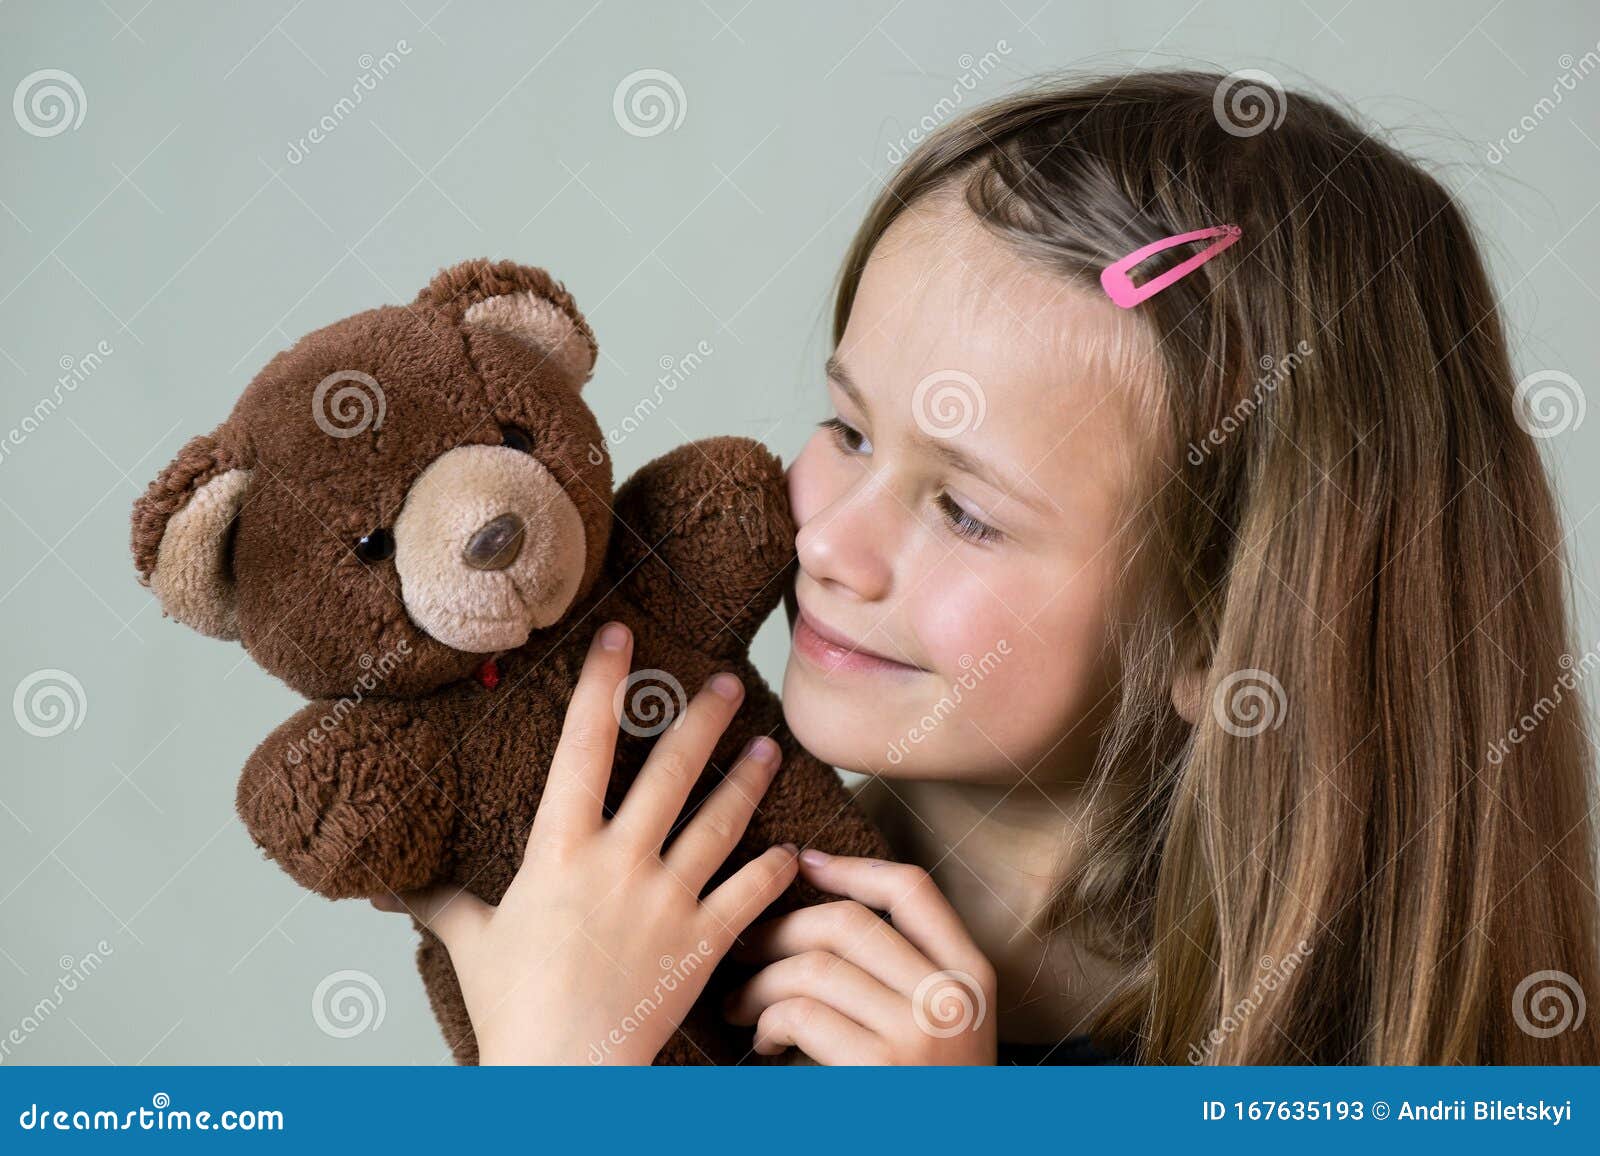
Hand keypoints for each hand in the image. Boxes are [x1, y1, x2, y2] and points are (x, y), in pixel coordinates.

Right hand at [371, 621, 799, 1063]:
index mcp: (559, 849)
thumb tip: (391, 887)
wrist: (562, 1074)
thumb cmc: (513, 1010)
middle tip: (728, 681)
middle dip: (702, 719)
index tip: (620, 636)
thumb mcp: (470, 943)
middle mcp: (619, 862)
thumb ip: (442, 901)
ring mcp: (666, 900)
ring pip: (720, 822)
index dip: (602, 684)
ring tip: (771, 746)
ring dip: (748, 780)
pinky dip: (775, 871)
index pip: (582, 744)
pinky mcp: (701, 941)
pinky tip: (793, 851)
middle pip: (670, 771)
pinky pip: (749, 895)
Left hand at [724, 851, 997, 1063]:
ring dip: (760, 981)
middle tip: (744, 949)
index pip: (912, 890)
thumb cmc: (928, 1097)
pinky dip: (768, 1022)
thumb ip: (905, 971)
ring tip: (740, 1003)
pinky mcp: (880, 1071)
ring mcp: (919, 1033)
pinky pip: (801, 1015)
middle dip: (780, 928)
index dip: (851, 867)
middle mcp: (950, 996)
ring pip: (813, 966)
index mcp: (972, 976)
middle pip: (846, 924)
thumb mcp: (943, 1025)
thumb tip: (820, 908)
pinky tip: (765, 1042)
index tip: (802, 860)